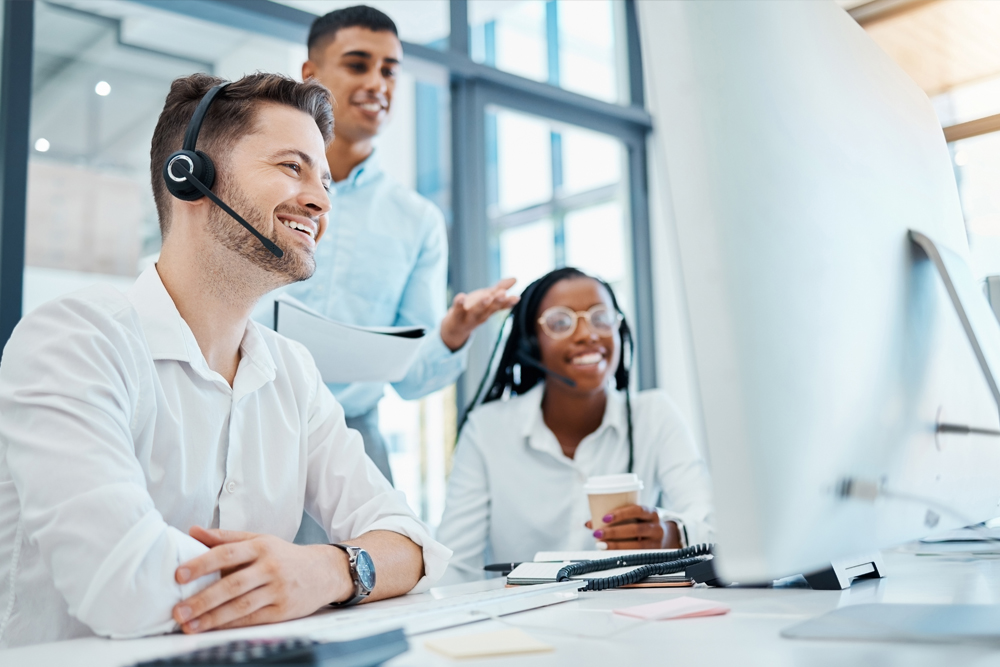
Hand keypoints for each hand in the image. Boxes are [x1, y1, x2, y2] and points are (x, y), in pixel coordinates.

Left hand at [172, 526, 352, 633]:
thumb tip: (192, 531)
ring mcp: (277, 590)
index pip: (227, 553)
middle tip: (177, 611)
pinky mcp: (283, 611)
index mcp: (261, 546)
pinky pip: (252, 619)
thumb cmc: (284, 555)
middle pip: (232, 584)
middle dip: (203, 599)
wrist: (324, 571)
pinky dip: (230, 625)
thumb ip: (225, 537)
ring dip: (212, 618)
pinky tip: (212, 628)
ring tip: (188, 625)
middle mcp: (270, 567)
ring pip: (241, 606)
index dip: (202, 564)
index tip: (179, 574)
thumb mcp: (259, 540)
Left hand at [439, 278, 518, 350]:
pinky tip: (461, 296)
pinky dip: (459, 303)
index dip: (509, 302)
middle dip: (497, 302)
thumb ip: (500, 289)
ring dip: (482, 304)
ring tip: (487, 297)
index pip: (501, 306)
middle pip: (490, 309)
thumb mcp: (487, 298)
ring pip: (476, 311)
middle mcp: (481, 314)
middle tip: (503, 294)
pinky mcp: (455, 314)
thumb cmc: (473, 310)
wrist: (455, 328)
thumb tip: (515, 278)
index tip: (517, 297)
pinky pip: (457, 309)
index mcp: (489, 310)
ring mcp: (468, 316)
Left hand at [585, 504, 680, 549]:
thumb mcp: (634, 517)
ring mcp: (657, 542)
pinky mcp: (655, 554)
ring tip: (601, 544)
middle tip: (597, 533)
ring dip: (616, 545)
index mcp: (651, 513)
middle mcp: (656, 527)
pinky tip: (611, 554)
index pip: (637, 510)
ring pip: (637, 545)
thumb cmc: (643, 523)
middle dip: (614, 532)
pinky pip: (638, 555)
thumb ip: (613, 518)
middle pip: (635, 530)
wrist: (667, 536)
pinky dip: (623, 554)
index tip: (604, 518)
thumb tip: (588, 523)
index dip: (621, 514)